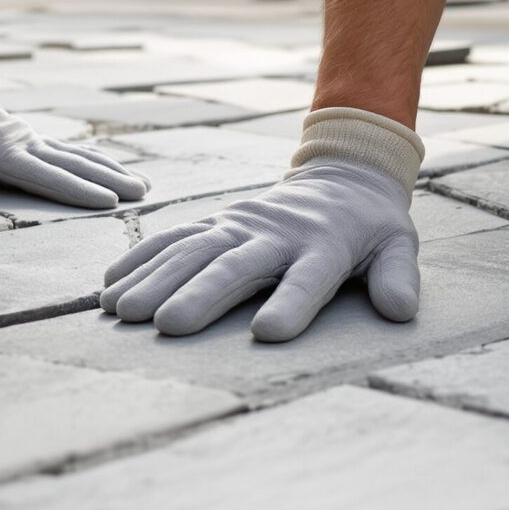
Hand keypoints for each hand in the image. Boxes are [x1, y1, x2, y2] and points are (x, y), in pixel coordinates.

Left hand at [0, 55, 148, 208]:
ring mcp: (32, 141)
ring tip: (143, 186)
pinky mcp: (33, 142)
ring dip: (111, 171)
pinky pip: (72, 154)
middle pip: (74, 165)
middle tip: (141, 195)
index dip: (74, 188)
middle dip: (109, 180)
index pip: (44, 174)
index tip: (106, 200)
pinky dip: (98, 163)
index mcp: (3, 151)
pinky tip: (118, 172)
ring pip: (79, 157)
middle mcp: (25, 145)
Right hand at [101, 107, 424, 340]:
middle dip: (201, 294)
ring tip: (123, 312)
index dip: (291, 303)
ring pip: (193, 251)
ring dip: (155, 279)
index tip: (267, 334)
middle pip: (235, 266)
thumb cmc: (370, 228)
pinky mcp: (216, 223)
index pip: (308, 278)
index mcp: (324, 245)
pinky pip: (173, 239)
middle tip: (168, 326)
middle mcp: (275, 233)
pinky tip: (108, 287)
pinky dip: (140, 261)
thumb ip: (397, 277)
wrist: (342, 175)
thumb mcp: (397, 246)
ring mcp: (239, 224)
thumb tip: (400, 311)